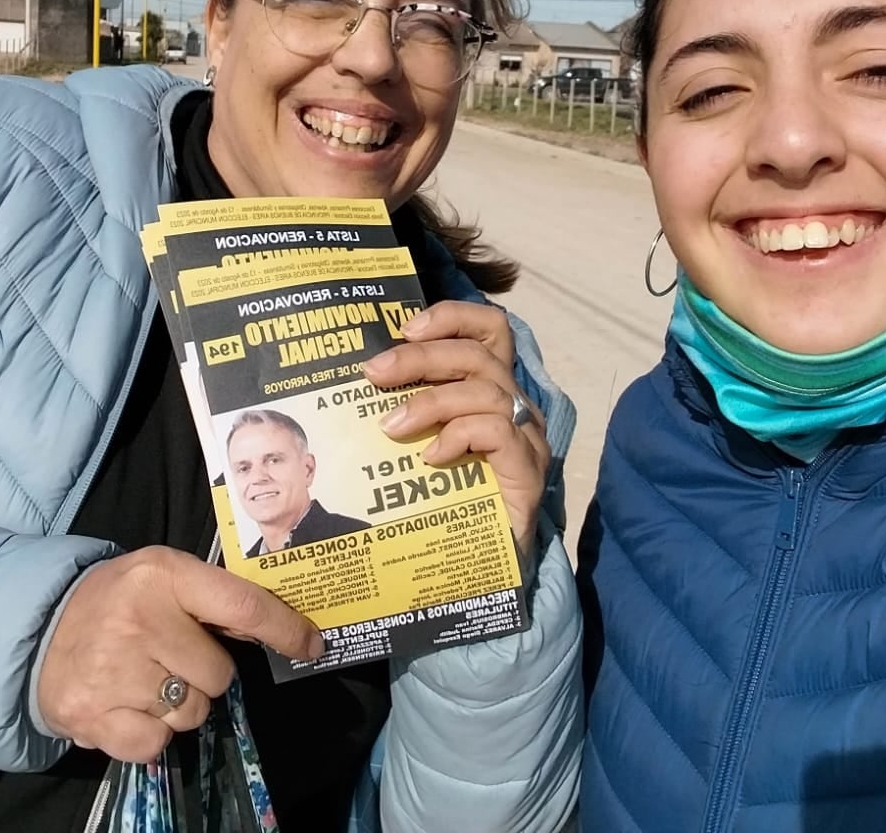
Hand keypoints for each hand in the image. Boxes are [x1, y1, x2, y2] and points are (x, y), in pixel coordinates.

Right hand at [36, 546, 321, 761]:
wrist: (38, 630)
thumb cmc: (118, 601)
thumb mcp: (163, 578)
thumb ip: (213, 599)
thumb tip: (280, 630)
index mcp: (164, 575)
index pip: (243, 606)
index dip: (285, 629)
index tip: (311, 645)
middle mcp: (140, 620)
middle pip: (220, 675)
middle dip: (204, 673)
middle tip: (170, 657)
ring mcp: (115, 670)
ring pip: (193, 712)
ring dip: (178, 704)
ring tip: (145, 679)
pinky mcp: (94, 715)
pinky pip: (158, 744)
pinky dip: (150, 734)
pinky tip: (128, 705)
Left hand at [362, 300, 548, 557]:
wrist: (485, 568)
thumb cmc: (448, 501)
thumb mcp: (423, 443)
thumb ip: (409, 409)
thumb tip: (356, 380)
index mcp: (491, 390)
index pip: (490, 329)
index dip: (452, 317)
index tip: (405, 329)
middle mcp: (516, 406)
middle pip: (476, 355)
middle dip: (421, 357)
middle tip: (374, 373)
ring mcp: (527, 438)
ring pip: (484, 391)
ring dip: (430, 402)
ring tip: (390, 428)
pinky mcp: (529, 470)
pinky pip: (498, 431)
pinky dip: (458, 436)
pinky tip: (431, 458)